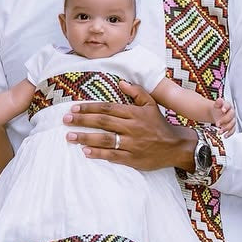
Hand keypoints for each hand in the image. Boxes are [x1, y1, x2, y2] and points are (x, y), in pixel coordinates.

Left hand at [65, 80, 197, 170]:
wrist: (175, 147)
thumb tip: (120, 82)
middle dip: (83, 120)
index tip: (74, 108)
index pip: (108, 108)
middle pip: (103, 122)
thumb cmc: (159, 124)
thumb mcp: (151, 104)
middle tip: (66, 120)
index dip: (90, 107)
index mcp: (134, 113)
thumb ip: (136, 92)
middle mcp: (132, 127)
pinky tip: (85, 151)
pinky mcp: (133, 159)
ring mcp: (132, 144)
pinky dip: (99, 154)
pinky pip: (113, 156)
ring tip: (70, 136)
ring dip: (86, 137)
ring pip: (106, 139)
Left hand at [212, 98, 235, 136]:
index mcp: (228, 106)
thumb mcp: (216, 105)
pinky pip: (233, 130)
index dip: (226, 107)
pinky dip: (229, 133)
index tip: (222, 110)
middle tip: (217, 124)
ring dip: (226, 128)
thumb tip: (219, 100)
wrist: (217, 114)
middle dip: (224, 120)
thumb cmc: (218, 109)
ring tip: (219, 132)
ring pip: (232, 124)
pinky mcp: (232, 126)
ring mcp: (232, 120)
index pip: (228, 105)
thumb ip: (218, 102)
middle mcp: (231, 113)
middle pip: (230, 116)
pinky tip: (225, 136)